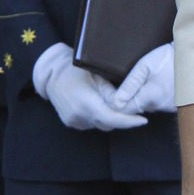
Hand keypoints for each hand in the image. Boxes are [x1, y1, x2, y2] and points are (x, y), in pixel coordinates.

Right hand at [33, 42, 147, 131]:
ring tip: (111, 102)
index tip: (143, 120)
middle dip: (121, 118)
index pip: (113, 119)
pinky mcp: (71, 122)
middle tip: (132, 108)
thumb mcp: (96, 76)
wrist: (50, 73)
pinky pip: (91, 123)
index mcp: (86, 103)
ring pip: (101, 124)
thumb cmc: (73, 69)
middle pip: (109, 124)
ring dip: (109, 117)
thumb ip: (112, 93)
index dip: (129, 121)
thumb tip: (128, 103)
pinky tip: (98, 105)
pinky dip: (99, 117)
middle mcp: (79, 116)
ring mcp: (74, 121)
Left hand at [106, 43, 175, 114]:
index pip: (126, 110)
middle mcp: (160, 106)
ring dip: (144, 97)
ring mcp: (170, 107)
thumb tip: (116, 102)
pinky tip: (158, 84)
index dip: (119, 103)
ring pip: (149, 106)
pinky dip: (156, 97)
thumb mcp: (145, 66)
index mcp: (149, 97)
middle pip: (138, 108)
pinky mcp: (177, 105)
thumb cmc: (168, 58)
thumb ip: (129, 85)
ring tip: (148, 81)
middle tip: (134, 82)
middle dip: (132, 99)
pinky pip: (160, 105)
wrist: (192, 56)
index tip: (116, 92)